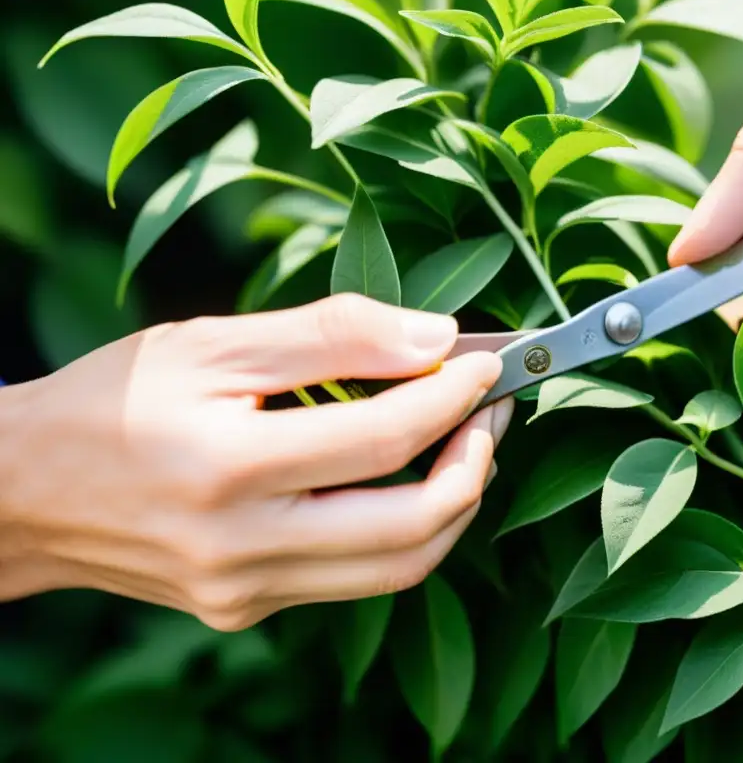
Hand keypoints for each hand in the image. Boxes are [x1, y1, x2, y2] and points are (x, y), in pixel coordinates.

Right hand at [0, 294, 511, 630]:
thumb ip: (332, 336)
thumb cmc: (113, 400)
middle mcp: (241, 546)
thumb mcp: (213, 343)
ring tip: (465, 441)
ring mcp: (246, 591)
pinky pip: (354, 579)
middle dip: (477, 462)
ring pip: (399, 567)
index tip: (489, 362)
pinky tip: (402, 478)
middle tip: (493, 408)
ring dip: (454, 504)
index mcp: (227, 466)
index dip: (455, 395)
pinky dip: (401, 529)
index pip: (386, 437)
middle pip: (415, 525)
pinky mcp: (245, 609)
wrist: (23, 491)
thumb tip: (438, 336)